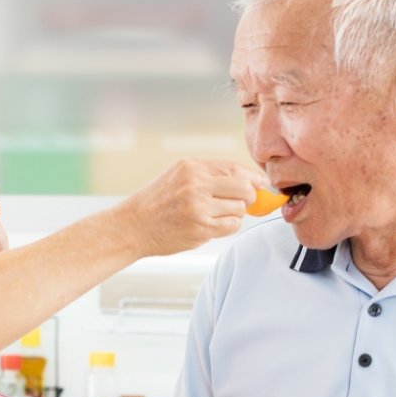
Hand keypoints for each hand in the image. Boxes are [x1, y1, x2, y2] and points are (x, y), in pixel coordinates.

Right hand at [115, 160, 269, 258]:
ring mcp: (198, 207)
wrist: (133, 226)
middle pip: (244, 188)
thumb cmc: (157, 202)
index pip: (234, 167)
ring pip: (239, 209)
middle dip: (250, 196)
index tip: (262, 184)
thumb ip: (210, 175)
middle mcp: (196, 184)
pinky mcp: (200, 229)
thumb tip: (249, 181)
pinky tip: (214, 225)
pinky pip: (231, 226)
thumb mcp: (178, 176)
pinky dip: (229, 226)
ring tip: (216, 215)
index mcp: (191, 167)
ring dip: (235, 213)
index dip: (254, 177)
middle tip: (244, 202)